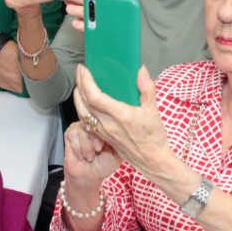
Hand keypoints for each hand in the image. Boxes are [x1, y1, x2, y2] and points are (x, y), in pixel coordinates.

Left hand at [59, 0, 103, 32]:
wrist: (111, 29)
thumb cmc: (97, 13)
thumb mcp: (87, 4)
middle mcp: (99, 5)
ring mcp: (98, 17)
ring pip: (87, 12)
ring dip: (77, 10)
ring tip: (68, 9)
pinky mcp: (96, 29)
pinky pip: (89, 27)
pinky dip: (81, 25)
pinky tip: (74, 23)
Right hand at [62, 120, 123, 192]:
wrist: (87, 176)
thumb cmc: (103, 165)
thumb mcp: (116, 156)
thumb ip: (118, 143)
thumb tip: (117, 130)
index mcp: (106, 128)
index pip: (105, 122)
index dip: (102, 134)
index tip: (102, 147)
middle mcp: (94, 125)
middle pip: (93, 124)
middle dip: (94, 141)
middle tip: (96, 151)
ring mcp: (81, 127)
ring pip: (82, 130)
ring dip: (86, 148)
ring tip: (89, 157)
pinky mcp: (70, 133)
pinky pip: (73, 136)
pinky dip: (77, 149)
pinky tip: (80, 156)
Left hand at [73, 63, 169, 180]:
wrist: (152, 161)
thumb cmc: (154, 137)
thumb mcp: (154, 110)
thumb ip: (147, 89)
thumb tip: (141, 70)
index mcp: (120, 116)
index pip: (95, 97)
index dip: (86, 82)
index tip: (84, 69)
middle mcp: (108, 124)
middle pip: (85, 103)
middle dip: (79, 84)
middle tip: (79, 70)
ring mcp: (104, 132)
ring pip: (83, 113)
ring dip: (78, 97)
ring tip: (79, 83)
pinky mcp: (103, 137)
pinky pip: (87, 121)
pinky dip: (82, 109)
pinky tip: (84, 102)